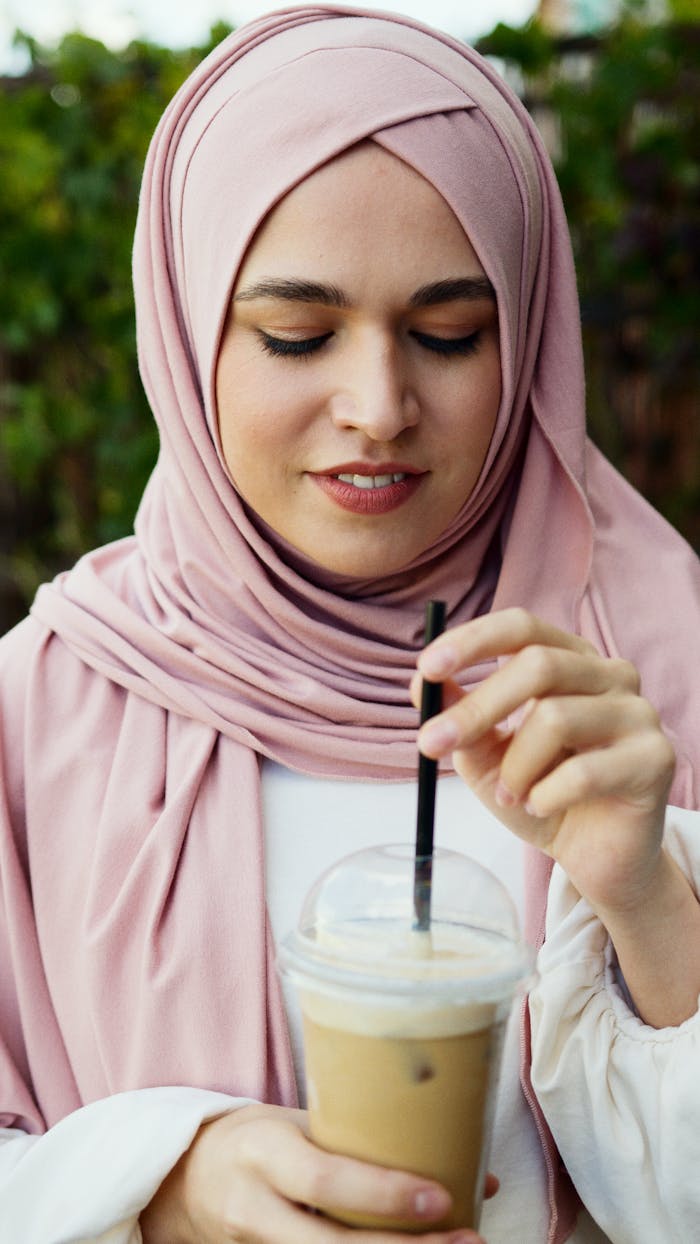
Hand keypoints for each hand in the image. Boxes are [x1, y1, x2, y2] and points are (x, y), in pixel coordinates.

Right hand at [140, 1103, 489, 1243]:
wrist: (184, 1181)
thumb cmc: (258, 1141)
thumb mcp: (296, 1124)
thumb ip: (366, 1140)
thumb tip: (470, 1161)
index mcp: (263, 1151)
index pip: (324, 1178)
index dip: (383, 1192)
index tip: (441, 1195)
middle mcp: (255, 1209)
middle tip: (469, 1239)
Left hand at [413, 608, 674, 918]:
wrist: (595, 857)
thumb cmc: (541, 794)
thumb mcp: (486, 757)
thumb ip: (459, 717)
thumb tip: (423, 683)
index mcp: (569, 659)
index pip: (522, 626)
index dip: (473, 641)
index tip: (427, 668)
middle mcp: (609, 674)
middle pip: (538, 666)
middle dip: (477, 707)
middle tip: (431, 744)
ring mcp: (638, 713)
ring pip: (556, 718)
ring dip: (515, 767)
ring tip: (510, 796)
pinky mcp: (656, 758)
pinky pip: (584, 771)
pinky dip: (545, 796)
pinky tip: (541, 808)